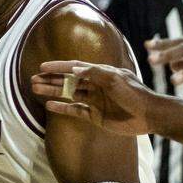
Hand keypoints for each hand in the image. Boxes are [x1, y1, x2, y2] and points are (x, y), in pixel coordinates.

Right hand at [31, 61, 155, 135]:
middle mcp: (95, 85)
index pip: (75, 68)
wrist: (149, 115)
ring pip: (69, 94)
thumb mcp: (115, 79)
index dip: (59, 67)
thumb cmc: (134, 94)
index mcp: (100, 73)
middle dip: (51, 79)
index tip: (42, 67)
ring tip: (36, 90)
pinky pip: (75, 110)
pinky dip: (62, 108)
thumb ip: (94, 73)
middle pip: (68, 81)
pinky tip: (49, 106)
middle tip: (33, 80)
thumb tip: (73, 70)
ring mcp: (94, 101)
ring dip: (53, 92)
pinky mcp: (95, 116)